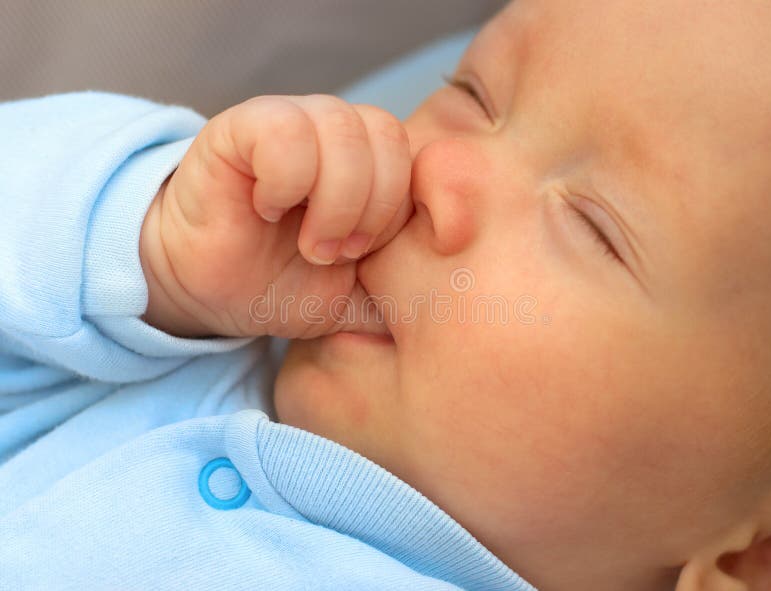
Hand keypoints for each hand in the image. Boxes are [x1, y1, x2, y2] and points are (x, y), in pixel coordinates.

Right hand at [139, 95, 411, 337]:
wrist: (209, 291)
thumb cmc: (283, 286)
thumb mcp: (356, 298)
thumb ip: (402, 293)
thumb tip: (455, 310)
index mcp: (371, 165)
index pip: (417, 159)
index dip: (404, 212)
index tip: (369, 257)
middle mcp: (335, 134)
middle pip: (388, 136)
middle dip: (372, 209)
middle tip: (338, 254)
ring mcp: (290, 122)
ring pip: (343, 128)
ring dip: (333, 200)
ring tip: (308, 243)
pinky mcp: (241, 126)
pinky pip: (286, 130)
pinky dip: (286, 181)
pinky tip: (267, 208)